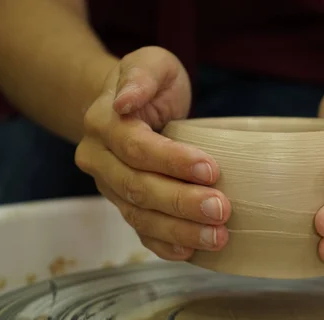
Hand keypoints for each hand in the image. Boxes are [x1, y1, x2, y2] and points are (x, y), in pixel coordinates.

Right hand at [75, 46, 230, 260]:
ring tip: (217, 237)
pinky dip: (165, 245)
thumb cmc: (151, 85)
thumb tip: (124, 101)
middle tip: (222, 210)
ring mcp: (111, 187)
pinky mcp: (125, 205)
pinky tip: (191, 252)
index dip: (172, 161)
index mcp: (103, 123)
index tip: (212, 170)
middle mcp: (101, 160)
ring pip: (139, 216)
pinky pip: (141, 232)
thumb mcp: (151, 64)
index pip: (136, 147)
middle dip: (181, 202)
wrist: (130, 107)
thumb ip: (142, 76)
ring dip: (179, 231)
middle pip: (138, 187)